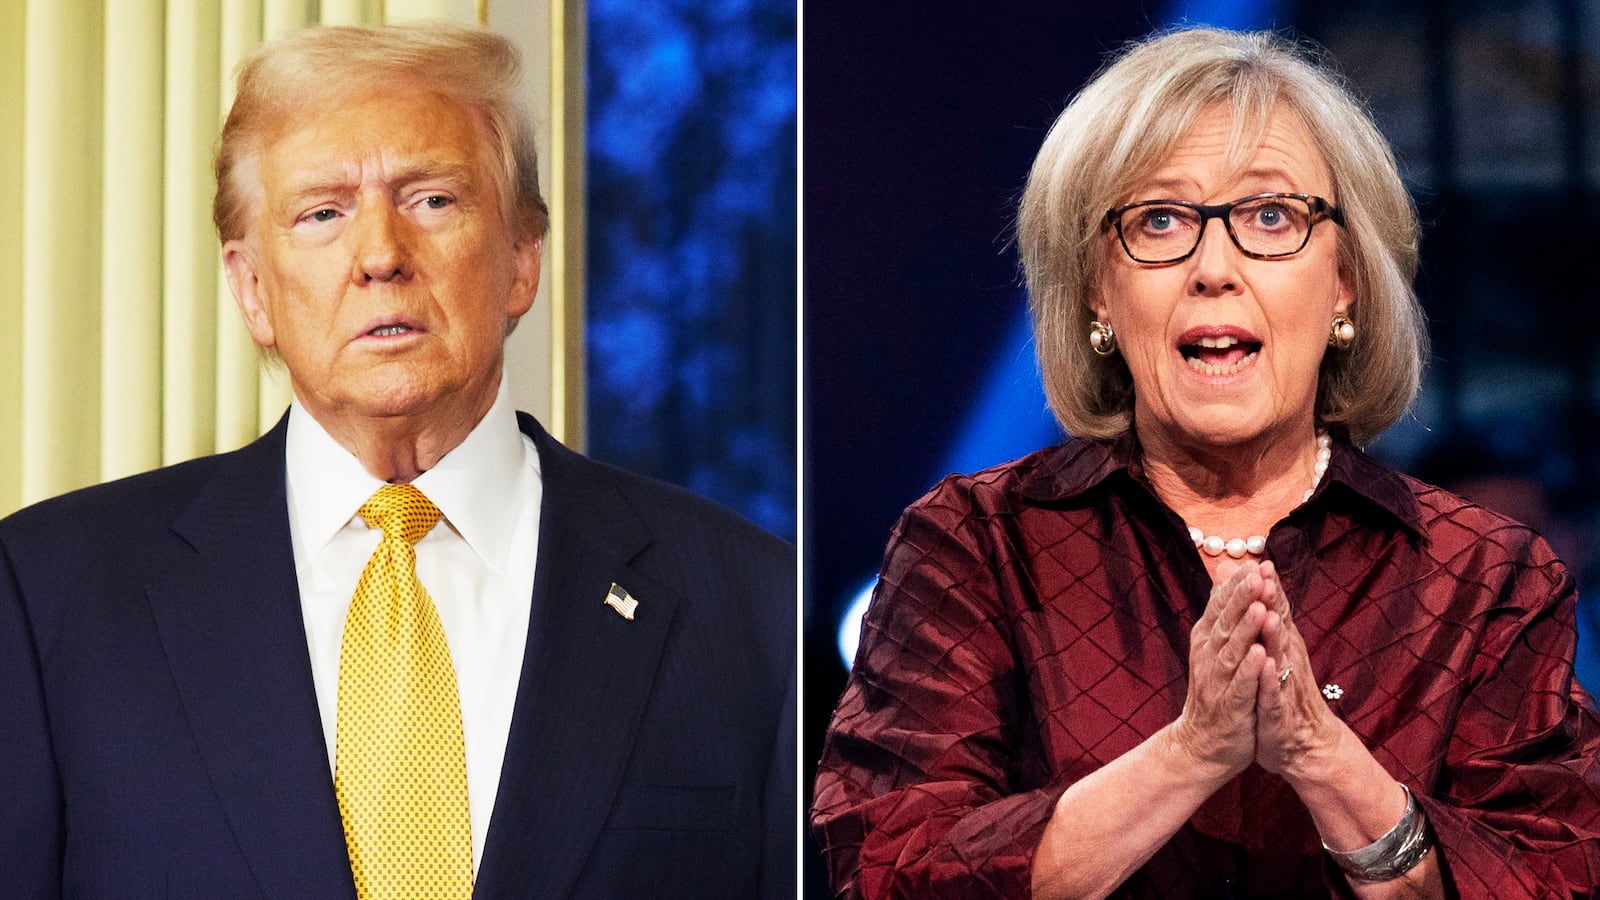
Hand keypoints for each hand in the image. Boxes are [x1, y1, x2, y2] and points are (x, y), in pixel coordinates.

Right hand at [1169, 562, 1268, 778]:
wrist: (1204, 744)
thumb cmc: (1216, 692)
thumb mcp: (1215, 646)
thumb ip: (1221, 609)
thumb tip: (1225, 570)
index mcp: (1206, 640)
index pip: (1220, 607)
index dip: (1236, 587)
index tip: (1254, 564)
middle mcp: (1208, 657)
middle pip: (1225, 623)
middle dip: (1242, 600)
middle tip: (1257, 576)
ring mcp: (1217, 682)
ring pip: (1232, 652)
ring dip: (1246, 631)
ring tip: (1261, 609)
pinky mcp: (1230, 707)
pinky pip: (1240, 686)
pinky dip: (1249, 671)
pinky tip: (1261, 656)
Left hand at [1252, 561, 1343, 778]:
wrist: (1303, 746)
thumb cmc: (1285, 696)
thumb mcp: (1274, 656)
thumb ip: (1269, 621)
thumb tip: (1261, 588)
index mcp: (1283, 648)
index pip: (1278, 613)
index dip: (1270, 588)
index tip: (1262, 560)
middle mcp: (1287, 662)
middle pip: (1281, 627)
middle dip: (1273, 602)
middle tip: (1266, 574)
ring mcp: (1284, 686)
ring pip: (1279, 656)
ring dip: (1274, 635)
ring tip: (1268, 613)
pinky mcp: (1278, 711)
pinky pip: (1273, 693)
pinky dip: (1270, 679)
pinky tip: (1266, 665)